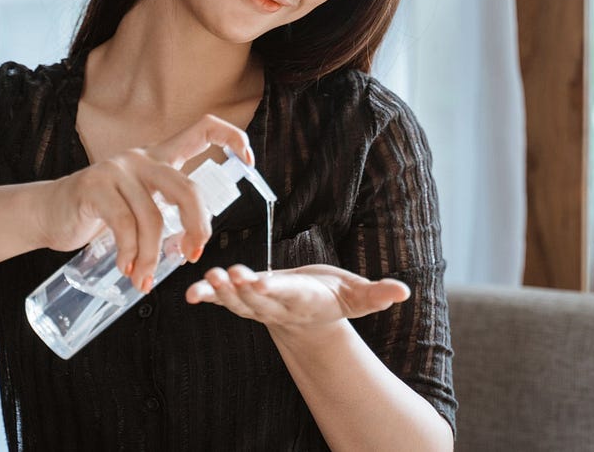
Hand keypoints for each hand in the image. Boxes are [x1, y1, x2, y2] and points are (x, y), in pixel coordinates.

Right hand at [26, 114, 253, 291]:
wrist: (51, 213)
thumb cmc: (102, 213)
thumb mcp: (140, 203)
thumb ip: (165, 209)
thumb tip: (195, 243)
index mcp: (161, 157)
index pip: (203, 129)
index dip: (232, 139)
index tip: (249, 162)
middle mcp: (143, 157)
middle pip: (187, 189)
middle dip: (197, 227)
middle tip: (192, 256)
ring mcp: (117, 169)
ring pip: (153, 217)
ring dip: (151, 256)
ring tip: (144, 279)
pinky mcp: (93, 186)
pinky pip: (124, 225)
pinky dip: (130, 254)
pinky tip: (127, 269)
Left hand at [184, 263, 410, 332]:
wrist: (311, 319)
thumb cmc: (335, 298)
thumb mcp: (358, 297)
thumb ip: (377, 295)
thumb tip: (404, 292)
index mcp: (303, 300)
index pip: (286, 294)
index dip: (271, 289)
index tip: (257, 281)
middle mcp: (277, 305)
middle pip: (256, 300)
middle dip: (241, 289)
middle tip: (227, 274)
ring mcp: (259, 305)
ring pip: (237, 301)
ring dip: (221, 291)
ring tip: (208, 277)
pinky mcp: (245, 298)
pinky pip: (222, 300)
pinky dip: (206, 297)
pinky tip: (190, 293)